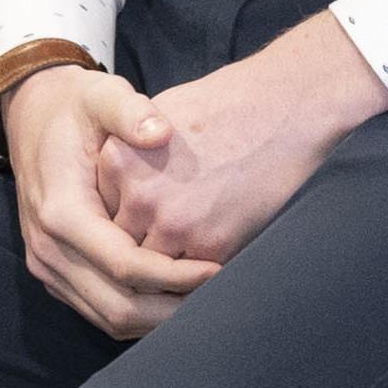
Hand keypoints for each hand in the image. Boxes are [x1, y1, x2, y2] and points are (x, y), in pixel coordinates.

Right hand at [0, 64, 222, 338]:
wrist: (32, 116)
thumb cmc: (76, 107)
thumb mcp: (102, 94)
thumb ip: (129, 111)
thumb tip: (161, 131)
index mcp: (62, 212)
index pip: (125, 265)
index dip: (174, 275)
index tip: (216, 270)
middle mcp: (49, 248)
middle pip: (117, 306)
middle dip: (170, 309)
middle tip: (218, 296)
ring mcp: (48, 265)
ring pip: (107, 317)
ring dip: (155, 318)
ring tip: (202, 302)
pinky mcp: (55, 271)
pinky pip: (98, 308)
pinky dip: (137, 311)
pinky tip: (173, 297)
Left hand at [96, 11, 387, 263]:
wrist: (288, 106)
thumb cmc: (230, 105)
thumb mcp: (160, 116)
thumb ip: (130, 157)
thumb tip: (117, 191)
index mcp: (118, 160)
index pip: (99, 215)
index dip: (117, 224)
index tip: (134, 225)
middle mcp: (138, 195)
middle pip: (120, 247)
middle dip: (133, 256)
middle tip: (150, 260)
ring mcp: (174, 224)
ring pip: (150, 272)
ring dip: (159, 279)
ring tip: (171, 279)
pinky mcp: (211, 245)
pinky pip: (188, 281)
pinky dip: (191, 282)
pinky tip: (200, 275)